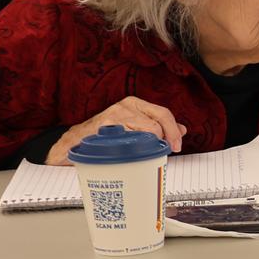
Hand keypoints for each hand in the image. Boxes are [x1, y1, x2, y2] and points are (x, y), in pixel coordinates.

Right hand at [47, 98, 185, 164]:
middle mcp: (125, 106)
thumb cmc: (108, 134)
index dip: (173, 131)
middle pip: (157, 124)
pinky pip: (126, 141)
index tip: (176, 146)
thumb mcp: (135, 125)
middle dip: (163, 140)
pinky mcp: (102, 128)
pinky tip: (125, 155)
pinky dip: (130, 150)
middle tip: (161, 152)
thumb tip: (182, 130)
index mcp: (136, 104)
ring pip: (144, 132)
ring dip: (147, 148)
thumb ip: (159, 126)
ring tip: (139, 154)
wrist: (76, 139)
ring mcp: (113, 116)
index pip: (163, 114)